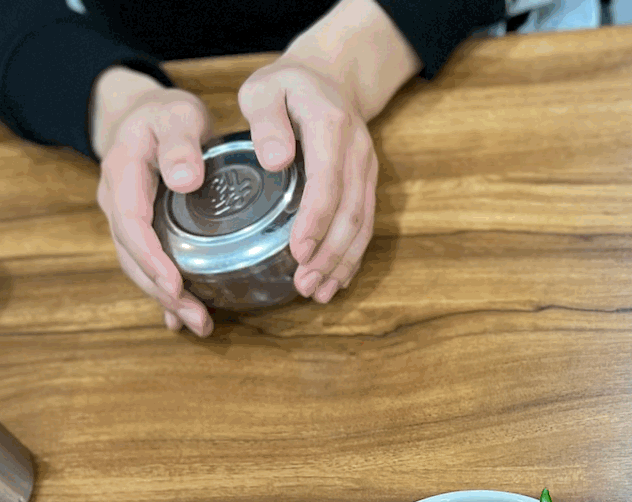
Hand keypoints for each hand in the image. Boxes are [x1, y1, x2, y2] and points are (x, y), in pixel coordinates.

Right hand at [91, 67, 216, 336]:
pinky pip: (145, 263)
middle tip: (198, 319)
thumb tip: (185, 180)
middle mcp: (116, 200)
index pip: (131, 223)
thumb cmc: (166, 114)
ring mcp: (123, 216)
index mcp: (123, 172)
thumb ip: (180, 141)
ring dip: (164, 298)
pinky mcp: (140, 228)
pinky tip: (178, 318)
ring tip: (199, 323)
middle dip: (161, 291)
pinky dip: (162, 292)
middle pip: (131, 254)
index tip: (176, 286)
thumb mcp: (177, 114)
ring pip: (136, 264)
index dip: (151, 259)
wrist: (144, 114)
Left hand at [239, 60, 378, 303]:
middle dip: (330, 255)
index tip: (297, 252)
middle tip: (305, 285)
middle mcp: (357, 152)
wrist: (330, 78)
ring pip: (363, 224)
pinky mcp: (367, 183)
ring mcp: (367, 169)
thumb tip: (275, 160)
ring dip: (342, 262)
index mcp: (332, 127)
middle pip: (351, 213)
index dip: (315, 221)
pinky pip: (366, 224)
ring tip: (319, 293)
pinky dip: (352, 256)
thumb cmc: (287, 86)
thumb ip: (266, 120)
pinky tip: (336, 280)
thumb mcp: (264, 88)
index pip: (328, 183)